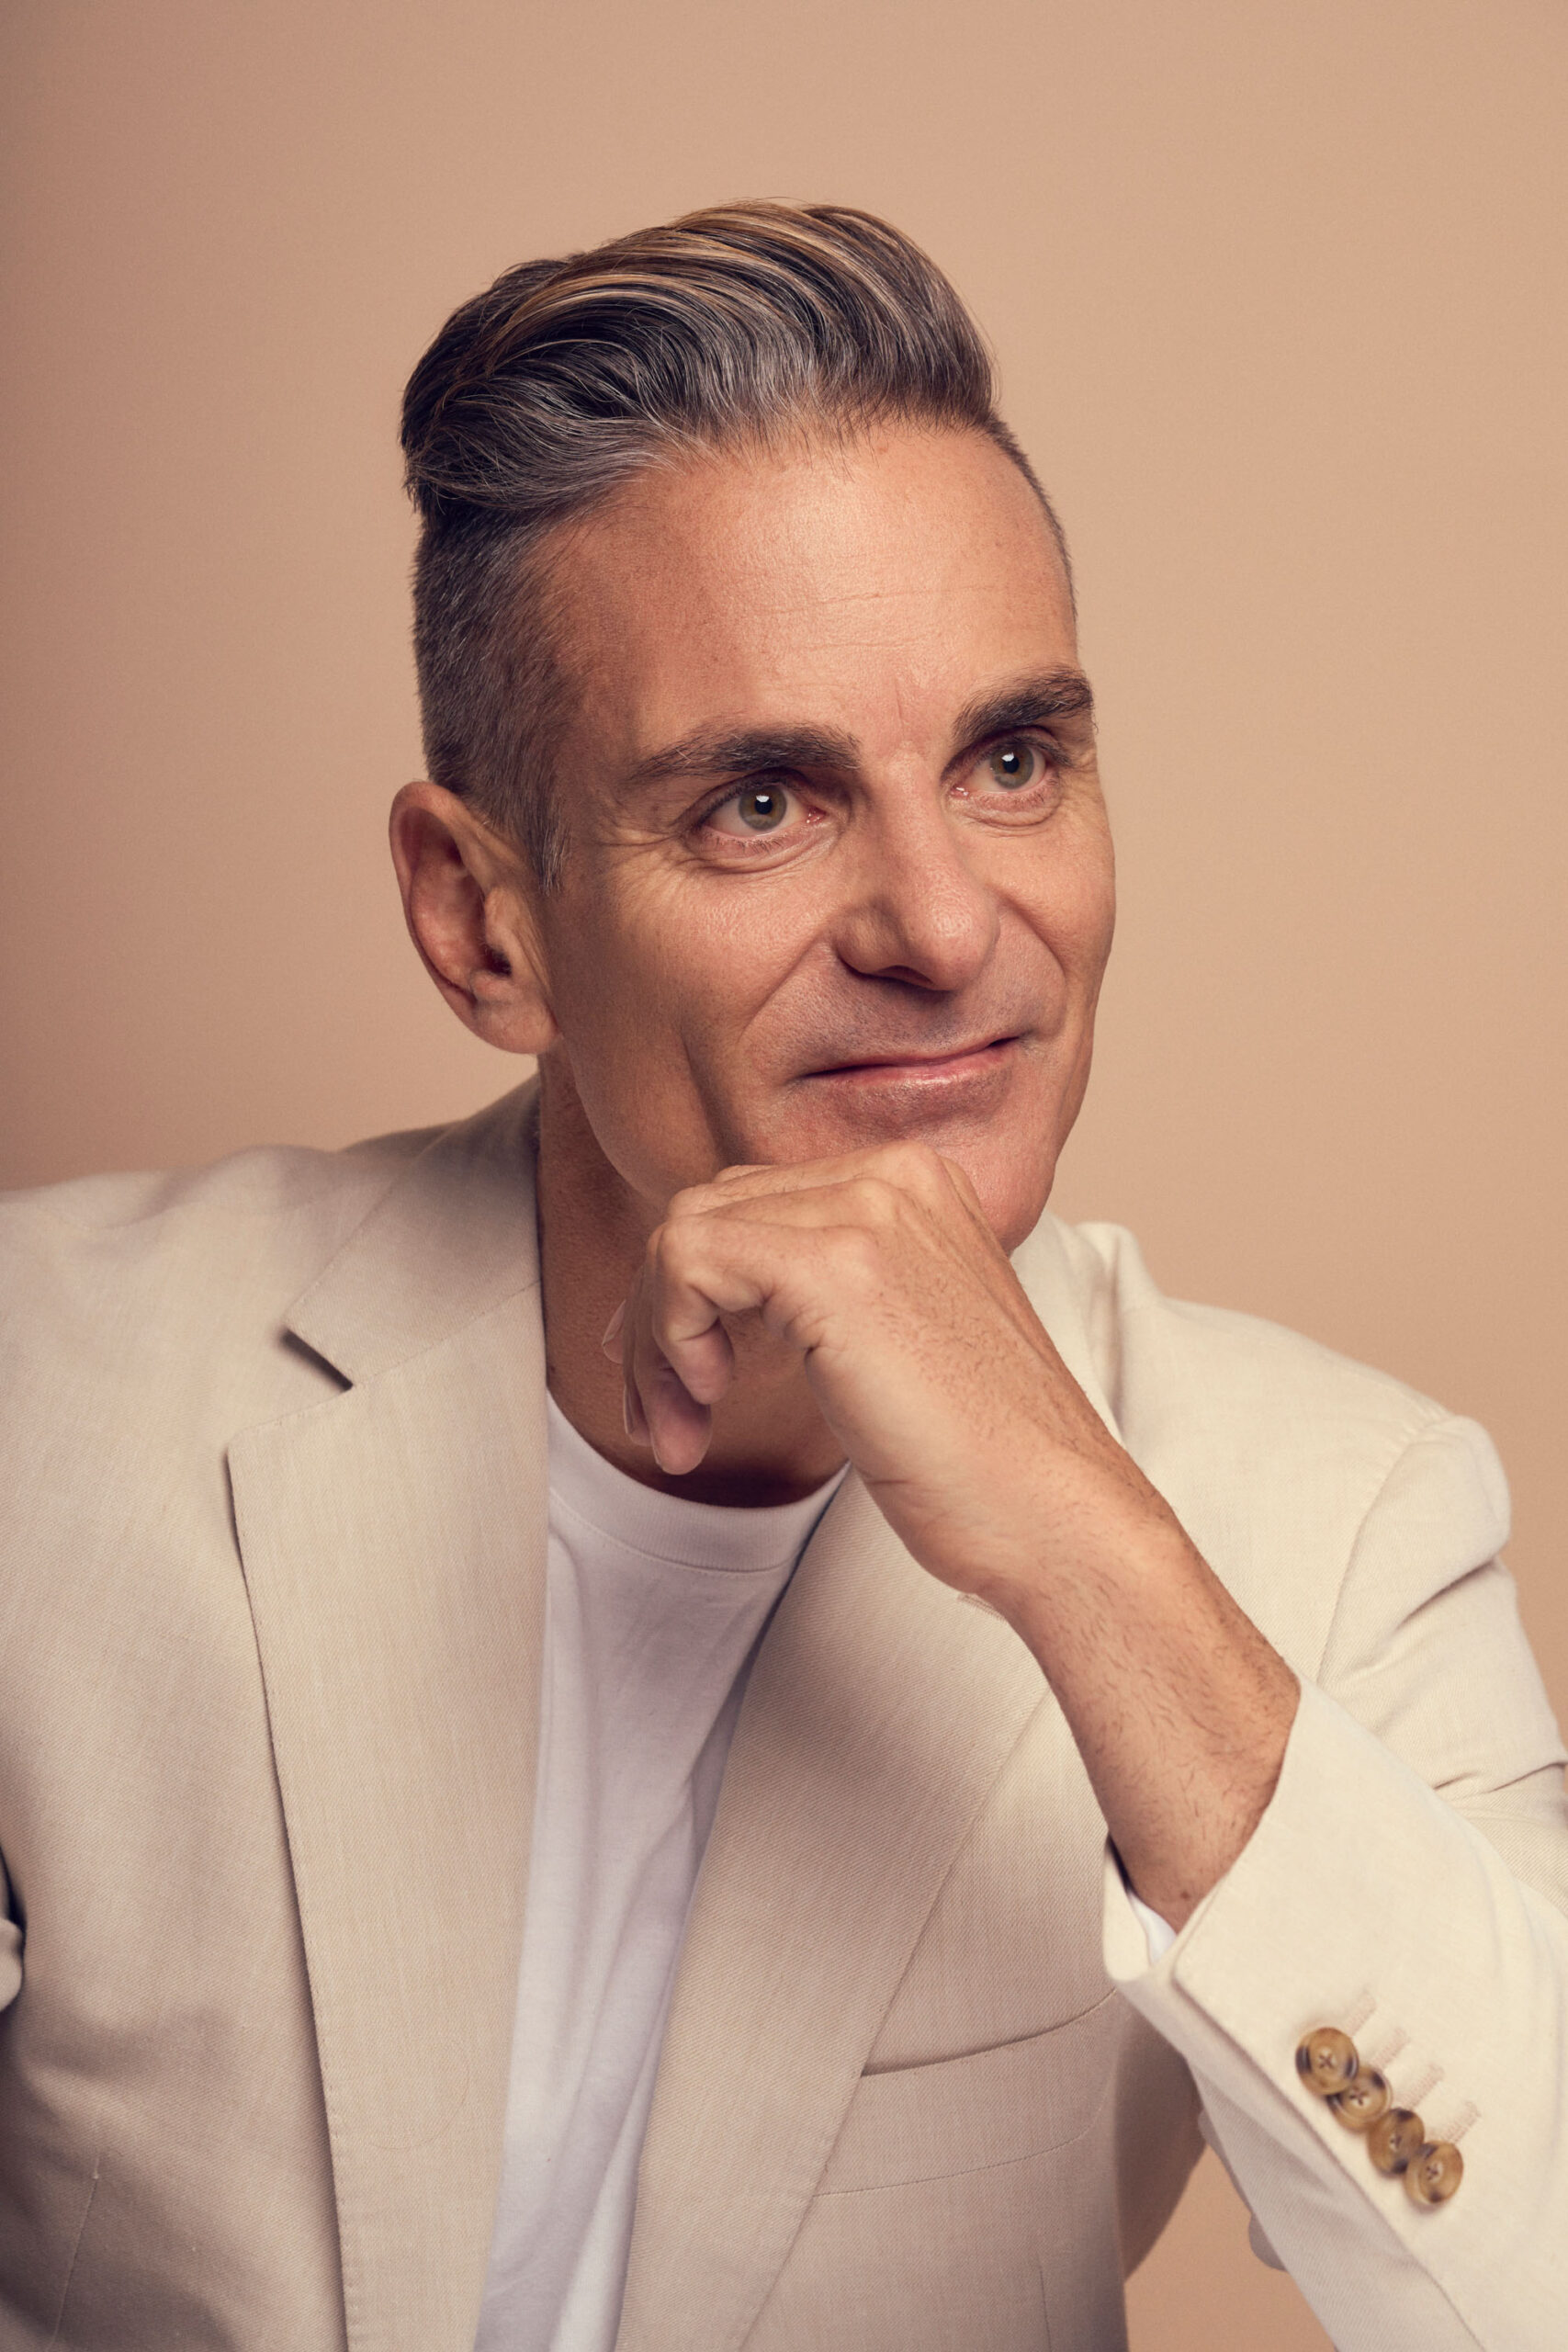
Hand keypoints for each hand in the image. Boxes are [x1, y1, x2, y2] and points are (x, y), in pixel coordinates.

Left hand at [603, 1139, 1298, 1925]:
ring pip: (684, 1234)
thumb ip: (817, 1286)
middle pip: (708, 1211)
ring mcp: (869, 1210)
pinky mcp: (833, 1264)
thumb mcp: (889, 1336)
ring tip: (681, 1431)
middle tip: (665, 1420)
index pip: (752, 1202)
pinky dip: (670, 1338)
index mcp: (916, 1183)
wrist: (1053, 1517)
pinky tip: (706, 1404)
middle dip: (661, 1320)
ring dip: (658, 1342)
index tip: (680, 1381)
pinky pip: (688, 1261)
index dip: (691, 1293)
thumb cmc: (977, 1459)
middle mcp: (894, 1174)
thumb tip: (694, 1287)